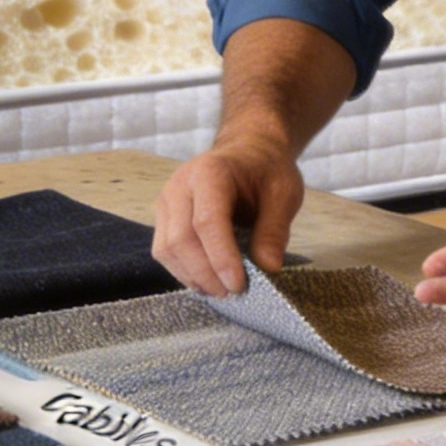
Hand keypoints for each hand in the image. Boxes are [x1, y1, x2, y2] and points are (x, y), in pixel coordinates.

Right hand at [152, 141, 303, 295]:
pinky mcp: (163, 217)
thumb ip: (274, 230)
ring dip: (193, 276)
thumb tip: (269, 268)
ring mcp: (166, 201)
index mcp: (210, 172)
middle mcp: (179, 185)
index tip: (239, 284)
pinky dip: (184, 272)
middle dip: (206, 273)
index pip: (207, 221)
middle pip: (181, 239)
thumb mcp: (283, 195)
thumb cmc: (265, 172)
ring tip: (222, 290)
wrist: (247, 152)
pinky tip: (207, 280)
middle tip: (234, 292)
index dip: (221, 258)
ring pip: (167, 249)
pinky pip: (164, 251)